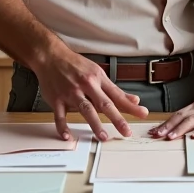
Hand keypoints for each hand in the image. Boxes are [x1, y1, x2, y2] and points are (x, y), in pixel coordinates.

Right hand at [31, 46, 148, 140]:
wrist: (51, 56)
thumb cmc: (75, 65)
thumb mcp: (97, 72)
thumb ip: (115, 90)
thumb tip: (134, 100)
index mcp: (97, 79)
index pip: (117, 95)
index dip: (130, 106)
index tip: (143, 114)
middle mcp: (86, 85)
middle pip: (104, 104)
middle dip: (117, 118)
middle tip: (126, 131)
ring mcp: (71, 93)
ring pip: (85, 109)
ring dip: (95, 124)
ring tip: (103, 136)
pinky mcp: (56, 99)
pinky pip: (60, 115)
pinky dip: (63, 126)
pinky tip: (68, 136)